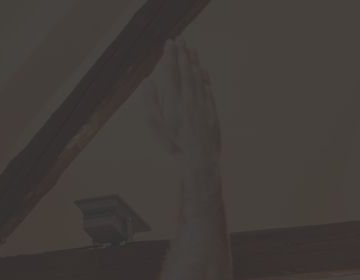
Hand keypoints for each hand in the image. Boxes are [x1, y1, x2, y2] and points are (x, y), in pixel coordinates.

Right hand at [146, 42, 218, 159]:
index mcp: (173, 100)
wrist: (199, 160)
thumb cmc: (173, 145)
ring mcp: (202, 104)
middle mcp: (188, 99)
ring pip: (198, 78)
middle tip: (181, 39)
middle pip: (186, 71)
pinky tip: (203, 70)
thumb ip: (150, 102)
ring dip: (194, 62)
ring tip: (192, 49)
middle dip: (183, 53)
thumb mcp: (155, 126)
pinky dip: (205, 78)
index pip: (171, 72)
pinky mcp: (211, 111)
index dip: (170, 56)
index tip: (169, 43)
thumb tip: (148, 81)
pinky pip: (208, 89)